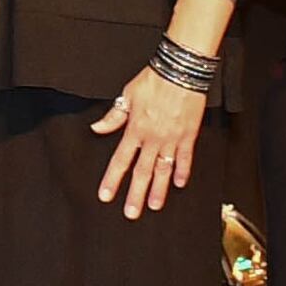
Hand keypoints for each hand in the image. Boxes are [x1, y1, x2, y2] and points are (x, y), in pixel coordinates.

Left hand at [91, 68, 210, 219]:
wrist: (181, 71)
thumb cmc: (153, 80)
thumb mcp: (128, 95)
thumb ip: (113, 116)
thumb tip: (97, 128)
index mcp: (135, 129)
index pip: (121, 160)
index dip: (112, 179)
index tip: (106, 196)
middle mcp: (153, 138)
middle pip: (142, 171)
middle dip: (136, 194)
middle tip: (131, 214)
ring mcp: (172, 139)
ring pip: (163, 169)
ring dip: (159, 189)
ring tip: (154, 206)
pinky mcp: (188, 135)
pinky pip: (185, 158)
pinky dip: (183, 171)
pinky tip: (180, 184)